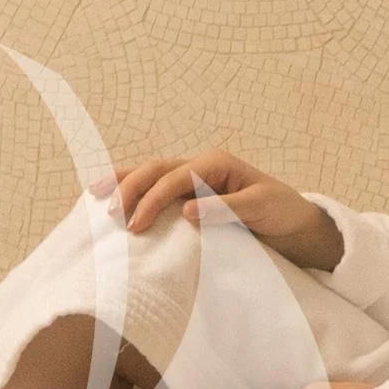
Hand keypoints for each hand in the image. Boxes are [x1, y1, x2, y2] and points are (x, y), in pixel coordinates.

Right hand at [90, 148, 344, 272]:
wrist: (294, 222)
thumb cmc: (280, 212)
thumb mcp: (260, 209)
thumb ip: (225, 209)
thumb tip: (185, 212)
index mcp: (215, 163)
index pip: (175, 178)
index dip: (152, 200)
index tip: (136, 225)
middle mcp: (201, 165)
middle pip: (155, 169)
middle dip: (129, 187)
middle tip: (110, 214)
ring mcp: (194, 178)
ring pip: (151, 172)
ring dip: (123, 182)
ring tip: (94, 194)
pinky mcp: (191, 193)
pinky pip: (157, 187)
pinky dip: (134, 189)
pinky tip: (113, 196)